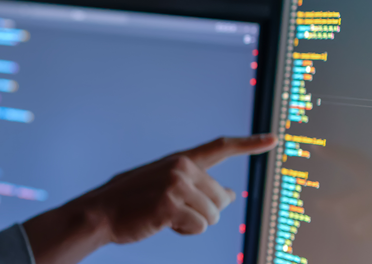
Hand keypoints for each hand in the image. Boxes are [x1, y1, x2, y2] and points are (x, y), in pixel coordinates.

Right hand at [24, 134, 276, 263]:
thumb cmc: (132, 204)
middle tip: (173, 212)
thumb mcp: (166, 189)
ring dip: (192, 224)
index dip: (249, 144)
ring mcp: (176, 184)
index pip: (219, 147)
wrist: (99, 213)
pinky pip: (198, 227)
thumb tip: (231, 195)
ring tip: (164, 217)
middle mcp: (181, 167)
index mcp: (179, 160)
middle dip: (203, 213)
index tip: (272, 139)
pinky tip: (162, 224)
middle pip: (220, 199)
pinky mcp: (170, 203)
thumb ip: (197, 187)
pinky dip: (184, 232)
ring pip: (212, 216)